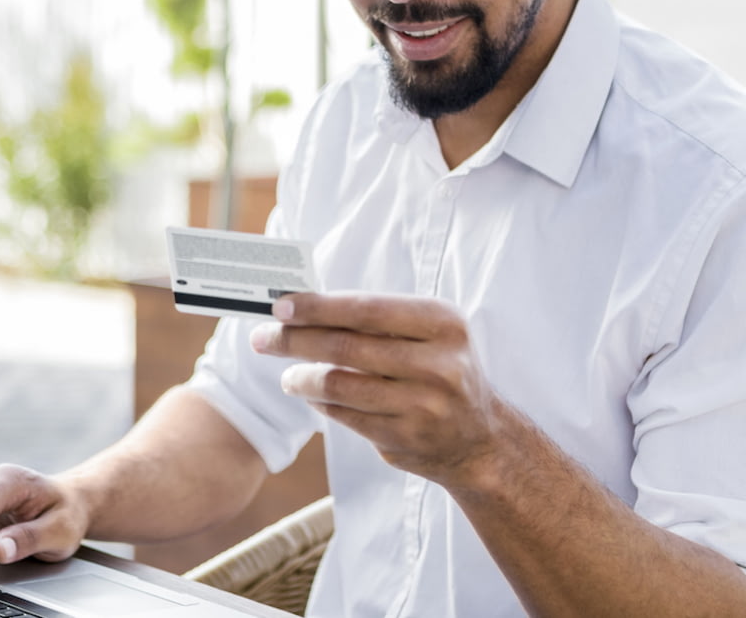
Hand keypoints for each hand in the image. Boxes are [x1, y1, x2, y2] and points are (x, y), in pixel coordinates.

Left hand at [250, 292, 509, 486]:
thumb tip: (304, 306)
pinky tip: (311, 395)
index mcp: (442, 323)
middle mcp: (438, 363)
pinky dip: (320, 403)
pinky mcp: (405, 438)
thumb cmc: (442, 370)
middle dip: (295, 340)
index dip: (318, 307)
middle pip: (347, 346)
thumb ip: (377, 319)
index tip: (281, 306)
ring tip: (286, 374)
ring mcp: (423, 405)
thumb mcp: (429, 333)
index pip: (366, 309)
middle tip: (264, 338)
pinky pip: (345, 415)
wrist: (481, 440)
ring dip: (301, 378)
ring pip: (340, 385)